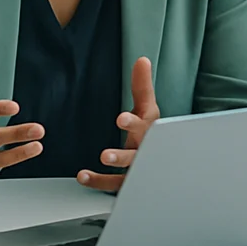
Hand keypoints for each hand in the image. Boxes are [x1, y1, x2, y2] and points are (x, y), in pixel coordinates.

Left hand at [80, 57, 160, 192]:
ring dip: (112, 169)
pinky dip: (98, 181)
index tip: (121, 119)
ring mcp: (138, 169)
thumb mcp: (147, 108)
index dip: (133, 123)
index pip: (145, 126)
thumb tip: (142, 60)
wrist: (163, 160)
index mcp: (150, 131)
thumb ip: (142, 86)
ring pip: (128, 172)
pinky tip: (83, 176)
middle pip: (137, 154)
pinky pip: (114, 185)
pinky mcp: (129, 182)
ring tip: (98, 163)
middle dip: (122, 155)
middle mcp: (146, 151)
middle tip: (106, 155)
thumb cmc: (151, 130)